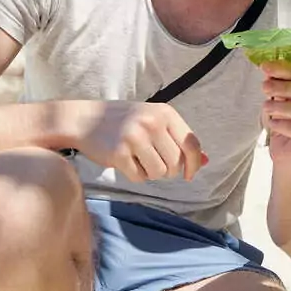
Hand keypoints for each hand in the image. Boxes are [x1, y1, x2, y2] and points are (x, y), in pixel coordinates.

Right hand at [73, 101, 206, 182]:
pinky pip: (139, 177)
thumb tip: (206, 161)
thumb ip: (178, 140)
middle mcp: (152, 122)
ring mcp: (135, 137)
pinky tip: (125, 162)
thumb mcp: (154, 122)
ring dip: (150, 173)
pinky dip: (135, 175)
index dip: (194, 164)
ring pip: (159, 173)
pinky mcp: (119, 153)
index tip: (189, 175)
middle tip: (153, 163)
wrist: (84, 120)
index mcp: (165, 113)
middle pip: (175, 163)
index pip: (191, 144)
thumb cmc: (124, 122)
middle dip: (168, 171)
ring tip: (138, 160)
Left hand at [260, 62, 290, 166]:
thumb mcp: (280, 98)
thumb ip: (278, 84)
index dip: (288, 70)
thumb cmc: (285, 120)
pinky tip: (272, 123)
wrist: (284, 149)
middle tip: (265, 86)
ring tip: (266, 106)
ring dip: (286, 107)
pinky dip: (286, 125)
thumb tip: (269, 68)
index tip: (266, 67)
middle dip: (287, 88)